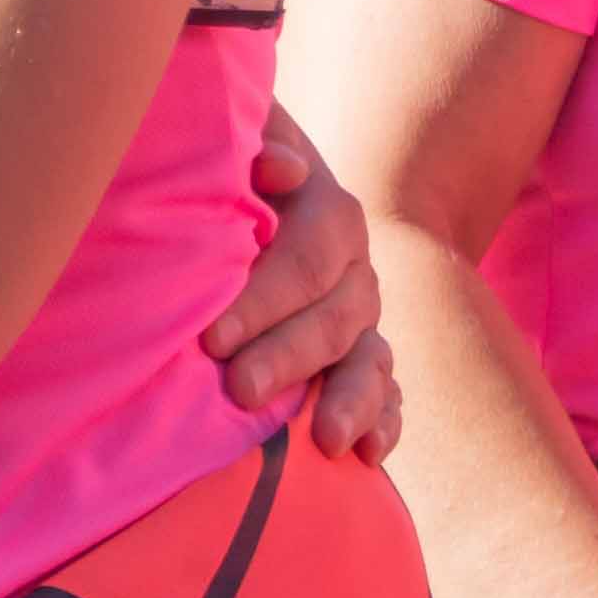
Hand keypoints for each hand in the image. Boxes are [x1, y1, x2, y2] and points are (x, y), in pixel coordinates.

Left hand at [206, 103, 398, 454]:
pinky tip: (369, 454)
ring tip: (328, 441)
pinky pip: (386, 394)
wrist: (246, 201)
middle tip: (240, 391)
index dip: (263, 300)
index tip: (211, 339)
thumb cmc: (226, 173)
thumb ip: (256, 144)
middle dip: (288, 357)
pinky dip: (384, 422)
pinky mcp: (361, 361)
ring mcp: (363, 321)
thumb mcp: (237, 143)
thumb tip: (286, 169)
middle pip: (335, 318)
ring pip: (370, 361)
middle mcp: (354, 271)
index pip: (307, 260)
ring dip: (352, 401)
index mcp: (330, 215)